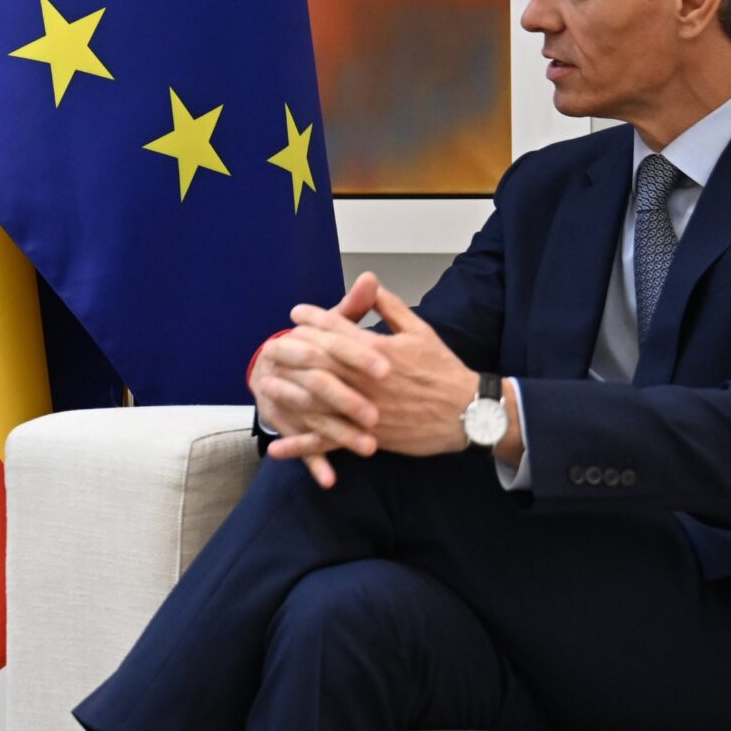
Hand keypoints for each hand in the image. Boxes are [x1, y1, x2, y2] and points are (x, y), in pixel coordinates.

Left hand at [263, 284, 491, 479]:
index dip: (313, 318)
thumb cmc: (444, 370)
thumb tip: (370, 284)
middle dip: (291, 350)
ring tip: (263, 384)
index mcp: (377, 351)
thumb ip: (391, 307)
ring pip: (317, 400)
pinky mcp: (366, 436)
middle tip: (270, 344)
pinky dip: (301, 445)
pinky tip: (277, 446)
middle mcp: (365, 379)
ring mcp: (364, 409)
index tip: (296, 313)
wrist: (467, 413)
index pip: (337, 329)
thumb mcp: (421, 331)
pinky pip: (328, 442)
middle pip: (318, 361)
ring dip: (287, 392)